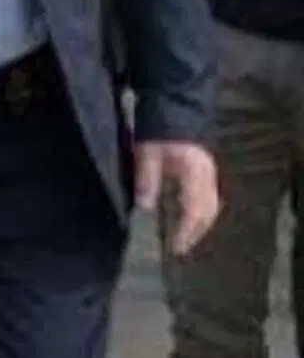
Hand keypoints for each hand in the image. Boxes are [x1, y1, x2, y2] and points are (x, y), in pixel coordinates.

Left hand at [136, 141, 219, 257]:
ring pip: (211, 207)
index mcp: (195, 173)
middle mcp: (208, 177)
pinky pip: (209, 199)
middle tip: (179, 249)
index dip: (186, 231)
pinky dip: (200, 214)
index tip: (175, 248)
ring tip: (184, 238)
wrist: (174, 108)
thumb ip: (147, 179)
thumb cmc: (158, 132)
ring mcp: (210, 174)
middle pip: (208, 212)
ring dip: (199, 225)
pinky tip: (188, 219)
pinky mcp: (207, 172)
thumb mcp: (147, 153)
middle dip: (195, 233)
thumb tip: (145, 207)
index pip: (195, 210)